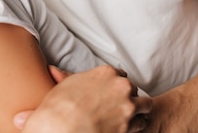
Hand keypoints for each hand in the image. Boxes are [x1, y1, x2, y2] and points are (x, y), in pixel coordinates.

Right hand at [13, 65, 151, 132]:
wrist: (63, 127)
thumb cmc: (60, 107)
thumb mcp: (62, 86)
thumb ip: (65, 77)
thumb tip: (53, 70)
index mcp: (105, 73)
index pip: (119, 74)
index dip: (114, 84)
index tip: (110, 91)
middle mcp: (120, 85)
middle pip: (132, 88)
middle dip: (126, 96)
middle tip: (116, 105)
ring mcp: (128, 105)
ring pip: (145, 104)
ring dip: (138, 109)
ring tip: (128, 116)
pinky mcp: (131, 125)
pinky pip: (143, 122)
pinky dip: (137, 125)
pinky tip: (128, 127)